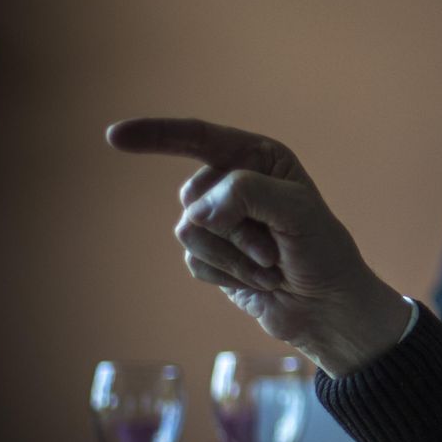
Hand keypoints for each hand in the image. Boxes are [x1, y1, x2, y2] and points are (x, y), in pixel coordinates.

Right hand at [106, 118, 410, 377]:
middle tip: (275, 244)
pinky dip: (227, 274)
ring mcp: (221, 220)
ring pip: (189, 231)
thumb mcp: (297, 211)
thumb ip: (247, 193)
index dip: (156, 134)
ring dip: (233, 255)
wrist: (326, 307)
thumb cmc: (323, 252)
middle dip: (234, 226)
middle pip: (193, 195)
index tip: (115, 137)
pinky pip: (193, 261)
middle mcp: (235, 182)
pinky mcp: (212, 254)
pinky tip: (258, 278)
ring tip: (270, 262)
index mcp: (259, 157)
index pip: (199, 137)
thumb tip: (195, 210)